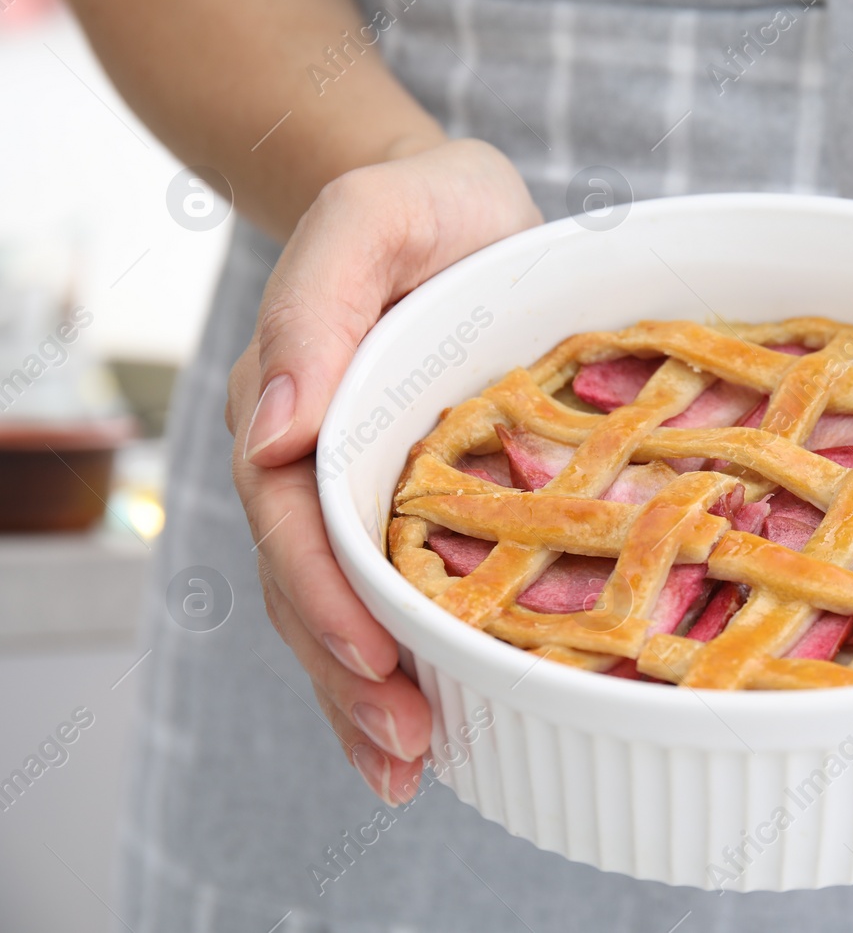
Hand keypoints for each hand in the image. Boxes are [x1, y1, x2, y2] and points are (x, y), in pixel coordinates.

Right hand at [226, 138, 541, 802]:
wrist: (459, 203)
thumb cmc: (420, 204)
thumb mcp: (374, 214)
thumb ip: (317, 306)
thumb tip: (275, 433)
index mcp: (298, 403)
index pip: (295, 521)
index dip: (327, 598)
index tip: (375, 662)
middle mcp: (317, 460)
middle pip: (312, 587)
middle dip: (350, 676)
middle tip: (407, 749)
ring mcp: (361, 485)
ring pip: (346, 607)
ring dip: (368, 694)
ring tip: (414, 767)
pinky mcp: (413, 498)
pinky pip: (395, 588)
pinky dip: (405, 660)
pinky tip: (436, 726)